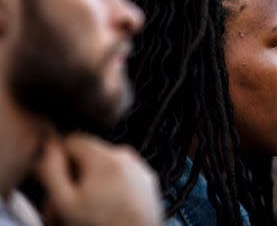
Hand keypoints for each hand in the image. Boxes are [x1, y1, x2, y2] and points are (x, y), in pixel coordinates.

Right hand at [35, 135, 161, 225]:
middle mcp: (125, 155)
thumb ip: (52, 170)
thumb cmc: (102, 225)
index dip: (59, 160)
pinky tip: (105, 210)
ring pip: (106, 167)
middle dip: (74, 178)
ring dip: (91, 185)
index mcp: (105, 156)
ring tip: (84, 212)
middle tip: (63, 206)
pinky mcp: (148, 180)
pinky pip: (123, 175)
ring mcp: (139, 167)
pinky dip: (111, 188)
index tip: (56, 183)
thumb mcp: (66, 202)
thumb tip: (48, 146)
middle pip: (89, 156)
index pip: (72, 140)